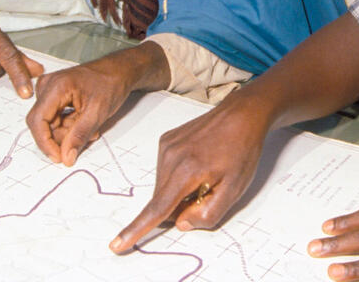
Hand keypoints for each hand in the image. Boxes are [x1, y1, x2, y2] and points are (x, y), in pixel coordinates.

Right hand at [26, 44, 169, 166]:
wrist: (119, 71)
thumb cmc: (110, 83)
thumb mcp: (97, 112)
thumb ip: (79, 135)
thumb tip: (66, 156)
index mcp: (56, 86)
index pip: (38, 120)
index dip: (45, 142)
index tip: (58, 157)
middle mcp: (48, 86)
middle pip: (43, 124)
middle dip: (62, 136)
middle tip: (85, 137)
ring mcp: (50, 90)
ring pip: (50, 124)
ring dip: (68, 131)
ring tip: (89, 126)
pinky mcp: (55, 96)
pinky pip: (55, 119)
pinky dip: (69, 125)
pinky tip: (84, 121)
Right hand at [109, 93, 270, 253]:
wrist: (241, 115)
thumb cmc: (241, 150)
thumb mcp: (234, 189)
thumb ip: (208, 213)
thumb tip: (181, 223)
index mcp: (187, 171)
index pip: (157, 209)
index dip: (136, 230)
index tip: (117, 244)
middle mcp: (170, 157)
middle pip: (162, 200)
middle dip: (181, 206)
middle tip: (209, 190)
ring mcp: (166, 147)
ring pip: (164, 187)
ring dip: (180, 190)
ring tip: (206, 173)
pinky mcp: (166, 140)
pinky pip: (166, 171)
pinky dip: (179, 176)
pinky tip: (199, 163)